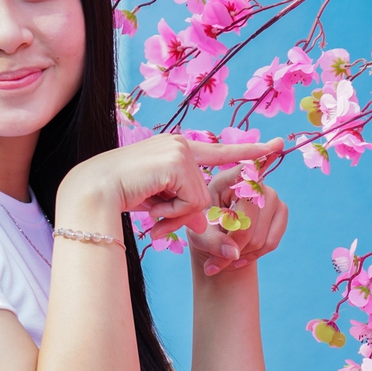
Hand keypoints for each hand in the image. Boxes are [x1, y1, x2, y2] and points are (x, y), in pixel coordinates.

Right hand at [60, 134, 274, 239]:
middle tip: (154, 215)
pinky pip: (192, 202)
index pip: (221, 152)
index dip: (251, 152)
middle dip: (182, 213)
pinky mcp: (178, 162)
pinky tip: (151, 202)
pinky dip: (172, 212)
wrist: (93, 190)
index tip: (278, 147)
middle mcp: (182, 144)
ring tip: (148, 205)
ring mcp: (181, 151)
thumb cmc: (117, 195)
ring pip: (200, 200)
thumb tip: (199, 226)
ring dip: (174, 213)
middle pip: (206, 192)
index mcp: (177, 149)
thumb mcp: (157, 203)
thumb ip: (180, 209)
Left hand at [188, 144, 287, 276]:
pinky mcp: (281, 210)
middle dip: (233, 243)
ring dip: (242, 253)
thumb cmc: (203, 231)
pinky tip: (242, 257)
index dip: (260, 156)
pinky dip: (255, 256)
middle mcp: (252, 182)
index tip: (278, 143)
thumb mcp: (199, 236)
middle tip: (216, 260)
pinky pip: (272, 241)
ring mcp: (269, 194)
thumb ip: (212, 243)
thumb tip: (232, 254)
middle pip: (249, 216)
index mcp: (225, 180)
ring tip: (226, 256)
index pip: (244, 172)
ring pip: (259, 235)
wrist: (218, 246)